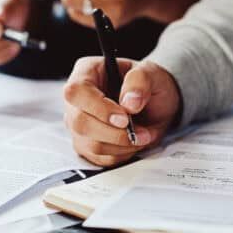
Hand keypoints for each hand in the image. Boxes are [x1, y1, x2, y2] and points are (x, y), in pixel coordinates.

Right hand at [64, 57, 180, 166]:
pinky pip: (100, 158)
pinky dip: (122, 154)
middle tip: (140, 131)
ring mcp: (79, 125)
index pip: (77, 92)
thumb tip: (129, 103)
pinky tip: (133, 142)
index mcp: (86, 73)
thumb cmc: (149, 85)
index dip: (99, 108)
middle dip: (115, 133)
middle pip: (80, 123)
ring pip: (90, 145)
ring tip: (143, 135)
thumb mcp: (152, 74)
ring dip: (122, 145)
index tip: (125, 118)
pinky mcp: (87, 145)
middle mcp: (76, 100)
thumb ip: (140, 81)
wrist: (156, 104)